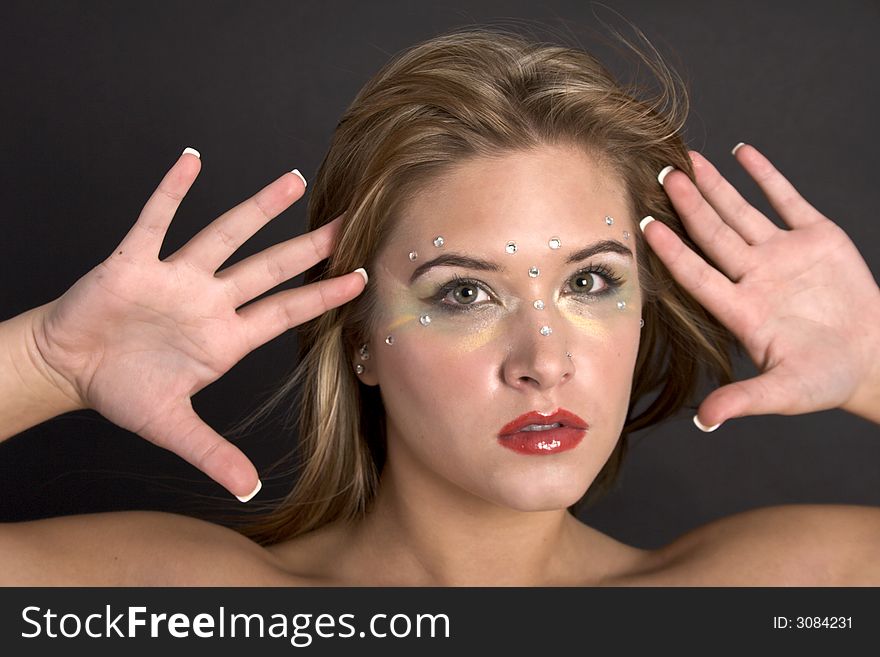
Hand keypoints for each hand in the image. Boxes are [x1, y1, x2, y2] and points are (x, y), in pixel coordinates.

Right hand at [29, 150, 365, 498]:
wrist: (69, 368)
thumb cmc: (123, 390)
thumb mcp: (173, 428)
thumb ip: (213, 454)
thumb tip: (247, 491)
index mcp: (225, 337)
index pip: (285, 312)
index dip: (323, 297)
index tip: (361, 278)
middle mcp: (209, 300)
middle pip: (269, 267)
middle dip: (308, 248)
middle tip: (349, 221)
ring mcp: (176, 278)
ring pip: (225, 235)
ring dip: (257, 209)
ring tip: (294, 181)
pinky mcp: (134, 262)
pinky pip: (155, 220)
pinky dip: (171, 192)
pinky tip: (191, 160)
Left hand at [643, 144, 879, 427]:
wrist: (874, 360)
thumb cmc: (827, 380)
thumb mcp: (785, 392)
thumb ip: (744, 401)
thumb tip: (703, 422)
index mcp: (742, 309)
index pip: (697, 274)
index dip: (673, 251)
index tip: (646, 226)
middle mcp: (754, 277)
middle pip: (713, 234)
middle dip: (689, 205)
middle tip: (662, 175)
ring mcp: (783, 255)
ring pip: (741, 212)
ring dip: (716, 186)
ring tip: (689, 160)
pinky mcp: (816, 238)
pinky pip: (787, 199)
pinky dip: (766, 175)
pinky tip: (743, 152)